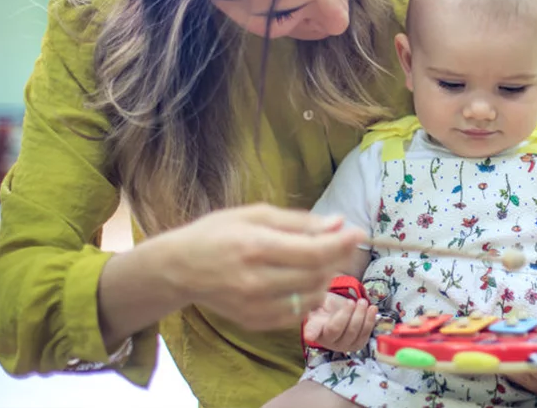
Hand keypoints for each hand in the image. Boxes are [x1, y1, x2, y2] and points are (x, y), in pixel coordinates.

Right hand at [159, 204, 365, 330]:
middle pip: (317, 275)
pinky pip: (297, 313)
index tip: (359, 233)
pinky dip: (309, 297)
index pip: (314, 252)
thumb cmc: (217, 233)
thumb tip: (338, 224)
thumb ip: (299, 222)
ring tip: (320, 260)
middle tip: (340, 244)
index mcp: (256, 247)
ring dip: (326, 278)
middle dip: (337, 258)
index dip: (342, 243)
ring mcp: (254, 306)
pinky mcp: (254, 322)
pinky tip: (304, 280)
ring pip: (312, 297)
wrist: (178, 268)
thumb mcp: (254, 214)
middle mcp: (256, 281)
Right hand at [302, 292, 377, 352]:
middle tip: (353, 301)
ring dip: (361, 316)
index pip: (312, 331)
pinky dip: (370, 320)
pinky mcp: (357, 345)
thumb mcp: (320, 302)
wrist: (339, 312)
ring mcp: (343, 345)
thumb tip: (316, 299)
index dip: (311, 333)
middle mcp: (328, 341)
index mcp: (315, 328)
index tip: (309, 335)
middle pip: (338, 330)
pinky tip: (372, 309)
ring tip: (363, 302)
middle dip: (348, 314)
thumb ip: (318, 302)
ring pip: (354, 333)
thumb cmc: (328, 307)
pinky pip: (365, 335)